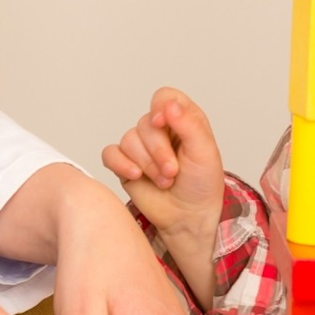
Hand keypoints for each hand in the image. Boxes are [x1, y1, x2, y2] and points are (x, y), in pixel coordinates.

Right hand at [102, 88, 225, 247]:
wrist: (188, 216)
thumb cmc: (201, 184)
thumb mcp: (204, 152)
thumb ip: (189, 125)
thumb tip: (169, 105)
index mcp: (181, 120)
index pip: (164, 98)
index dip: (160, 108)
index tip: (163, 123)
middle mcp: (159, 130)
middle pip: (145, 124)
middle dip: (158, 151)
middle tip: (172, 172)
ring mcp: (140, 147)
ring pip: (128, 140)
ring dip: (146, 164)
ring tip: (164, 181)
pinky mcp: (124, 164)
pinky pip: (110, 154)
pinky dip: (120, 164)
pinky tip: (135, 175)